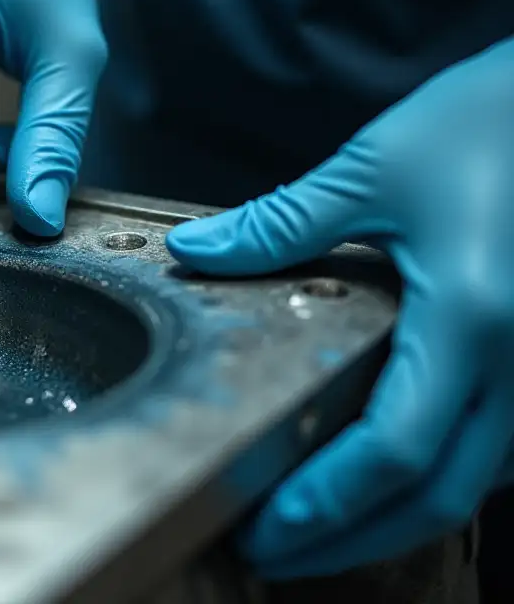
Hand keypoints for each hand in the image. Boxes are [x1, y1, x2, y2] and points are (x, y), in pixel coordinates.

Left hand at [165, 37, 513, 577]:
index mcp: (472, 319)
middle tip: (277, 554)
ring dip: (398, 517)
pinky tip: (389, 474)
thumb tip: (193, 252)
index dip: (328, 503)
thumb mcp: (372, 169)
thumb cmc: (482, 121)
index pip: (395, 449)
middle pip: (439, 494)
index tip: (267, 532)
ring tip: (320, 525)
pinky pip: (499, 449)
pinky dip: (439, 478)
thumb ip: (279, 225)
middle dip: (354, 538)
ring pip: (475, 483)